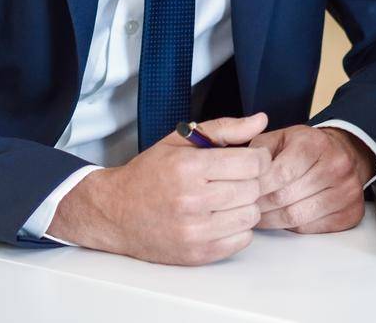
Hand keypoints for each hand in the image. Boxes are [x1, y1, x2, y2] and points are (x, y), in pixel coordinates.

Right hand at [49, 113, 270, 264]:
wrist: (115, 213)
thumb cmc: (149, 174)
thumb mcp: (180, 141)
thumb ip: (224, 129)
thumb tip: (260, 120)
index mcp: (189, 168)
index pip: (252, 163)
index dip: (258, 158)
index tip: (250, 159)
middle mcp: (191, 201)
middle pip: (253, 189)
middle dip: (251, 181)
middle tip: (235, 178)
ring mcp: (194, 232)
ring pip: (251, 216)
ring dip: (246, 205)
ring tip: (228, 198)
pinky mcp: (197, 254)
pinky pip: (242, 241)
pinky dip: (238, 229)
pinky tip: (222, 218)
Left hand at [253, 125, 375, 233]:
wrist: (342, 154)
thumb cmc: (304, 148)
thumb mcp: (279, 138)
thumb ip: (256, 150)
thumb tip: (239, 169)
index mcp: (315, 143)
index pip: (280, 173)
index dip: (256, 187)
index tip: (241, 192)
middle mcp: (336, 166)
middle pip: (285, 197)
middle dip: (259, 205)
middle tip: (244, 208)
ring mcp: (347, 191)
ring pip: (296, 217)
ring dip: (271, 220)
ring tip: (258, 215)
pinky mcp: (351, 212)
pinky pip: (310, 229)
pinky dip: (290, 228)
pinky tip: (280, 218)